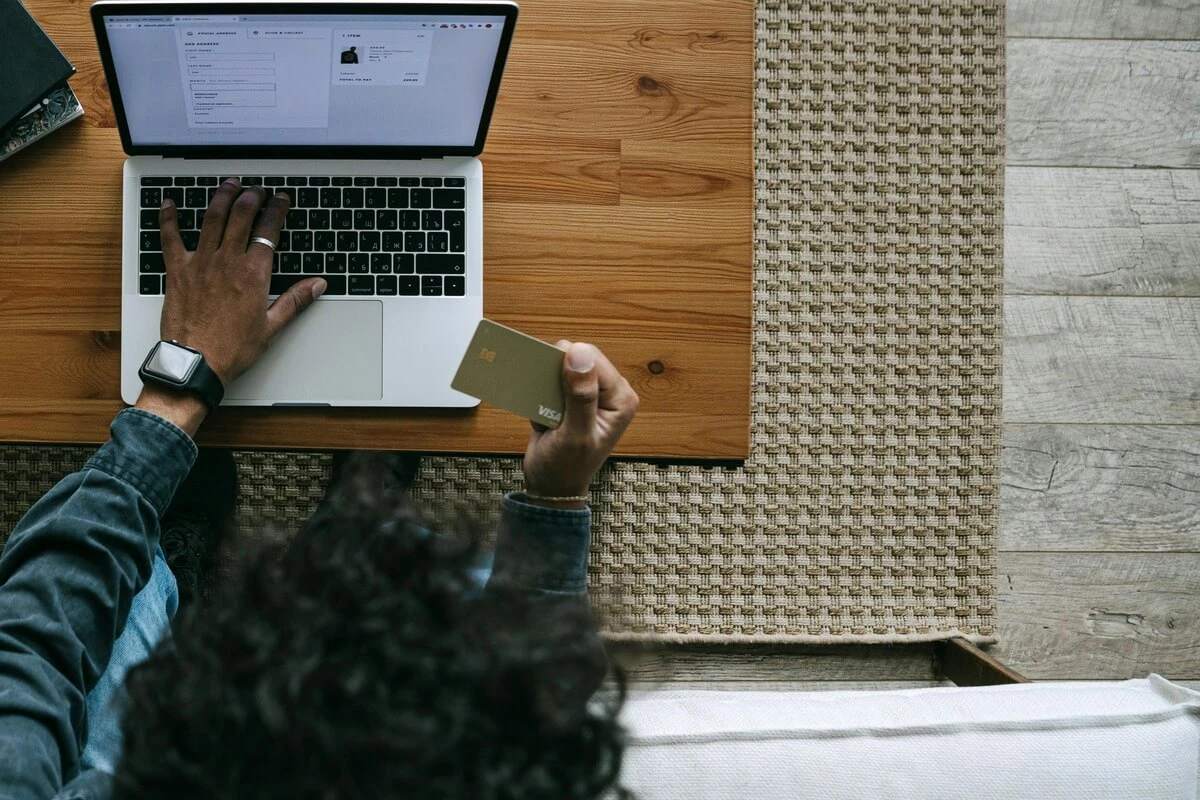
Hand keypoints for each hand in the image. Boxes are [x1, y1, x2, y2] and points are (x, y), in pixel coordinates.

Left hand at [158, 179, 325, 385]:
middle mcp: (227, 262)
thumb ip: (295, 300)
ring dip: (221, 197)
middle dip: (251, 197)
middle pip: (241, 216)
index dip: (277, 210)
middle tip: (257, 190)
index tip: (281, 200)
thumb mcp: (272, 326)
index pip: (268, 230)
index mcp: (253, 274)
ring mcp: (200, 263)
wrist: (196, 363)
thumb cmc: (232, 349)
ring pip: (211, 218)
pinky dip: (169, 218)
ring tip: (229, 185)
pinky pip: (170, 237)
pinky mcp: (177, 271)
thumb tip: (317, 285)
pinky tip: (169, 203)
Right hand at [522, 342, 638, 507]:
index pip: (592, 359)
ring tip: (548, 415)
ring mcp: (590, 393)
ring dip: (545, 386)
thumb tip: (579, 355)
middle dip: (555, 378)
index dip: (566, 367)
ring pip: (560, 366)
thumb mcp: (576, 435)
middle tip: (549, 407)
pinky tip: (545, 417)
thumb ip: (581, 396)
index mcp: (620, 398)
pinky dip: (540, 394)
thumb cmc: (567, 468)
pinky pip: (551, 380)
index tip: (550, 389)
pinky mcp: (571, 397)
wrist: (552, 487)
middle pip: (576, 358)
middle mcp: (609, 392)